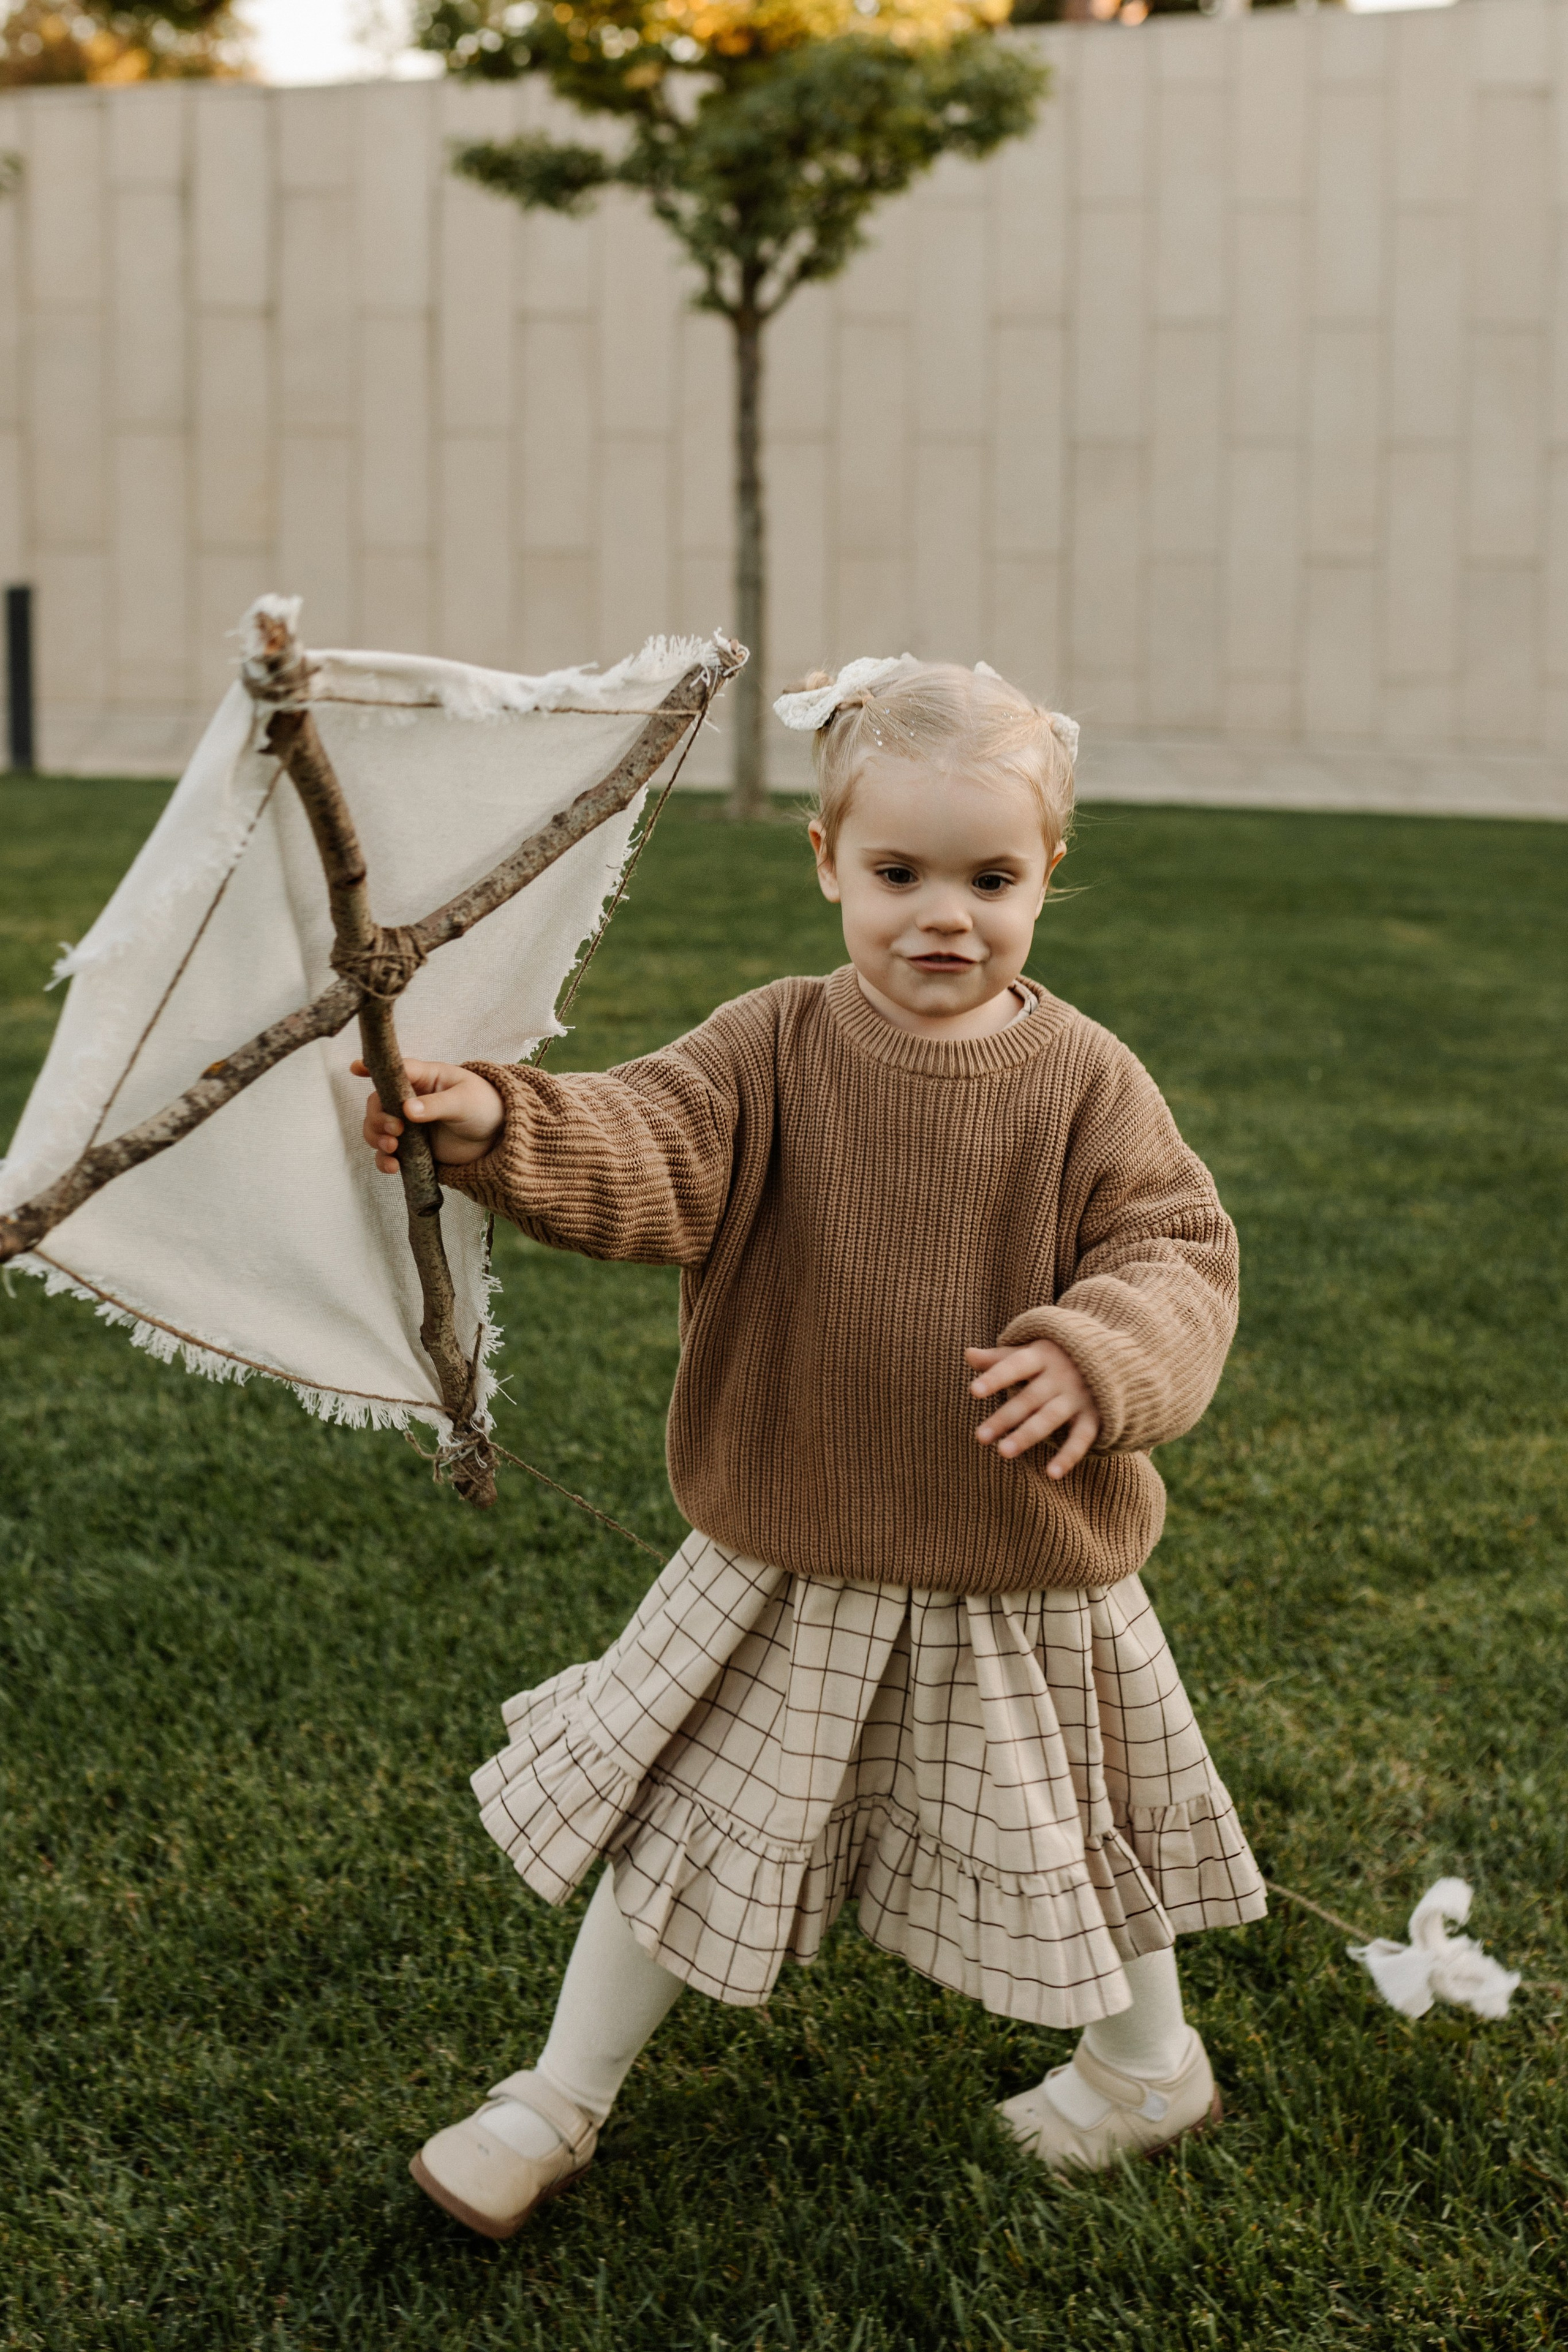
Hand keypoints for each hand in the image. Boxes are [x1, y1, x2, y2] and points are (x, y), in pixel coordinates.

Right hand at [353, 1058, 504, 1172]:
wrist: (499, 1138)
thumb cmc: (484, 1106)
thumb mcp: (464, 1101)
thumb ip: (437, 1105)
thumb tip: (407, 1109)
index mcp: (423, 1078)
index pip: (394, 1069)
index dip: (372, 1067)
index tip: (355, 1068)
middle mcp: (410, 1099)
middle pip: (377, 1103)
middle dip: (378, 1117)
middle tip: (396, 1130)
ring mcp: (409, 1125)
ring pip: (376, 1128)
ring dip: (377, 1138)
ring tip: (393, 1148)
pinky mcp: (411, 1148)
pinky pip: (388, 1154)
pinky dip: (384, 1160)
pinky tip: (393, 1167)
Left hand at [965, 1337, 1099, 1476]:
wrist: (1114, 1359)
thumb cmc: (1060, 1356)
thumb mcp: (1033, 1351)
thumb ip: (1000, 1358)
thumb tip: (967, 1354)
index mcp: (1042, 1356)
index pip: (1015, 1365)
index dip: (995, 1377)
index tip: (973, 1391)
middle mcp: (1061, 1376)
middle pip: (1028, 1398)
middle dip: (1005, 1418)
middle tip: (980, 1437)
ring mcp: (1078, 1396)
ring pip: (1050, 1418)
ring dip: (1027, 1435)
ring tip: (1003, 1453)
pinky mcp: (1095, 1416)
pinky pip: (1082, 1438)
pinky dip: (1069, 1456)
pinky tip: (1051, 1474)